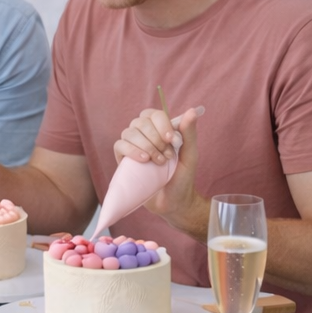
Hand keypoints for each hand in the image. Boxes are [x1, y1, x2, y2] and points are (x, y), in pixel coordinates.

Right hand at [114, 106, 205, 228]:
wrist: (174, 202)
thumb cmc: (183, 178)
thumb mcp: (190, 155)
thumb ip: (189, 133)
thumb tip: (192, 111)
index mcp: (160, 131)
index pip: (153, 114)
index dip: (161, 123)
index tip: (172, 140)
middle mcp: (144, 136)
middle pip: (140, 121)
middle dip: (155, 138)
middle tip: (167, 156)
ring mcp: (132, 147)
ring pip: (129, 132)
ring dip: (145, 145)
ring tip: (158, 162)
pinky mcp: (123, 160)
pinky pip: (119, 145)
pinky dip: (131, 150)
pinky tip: (143, 160)